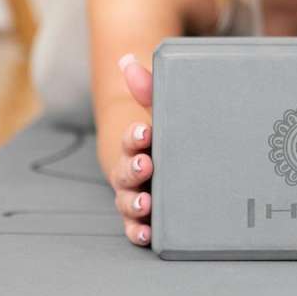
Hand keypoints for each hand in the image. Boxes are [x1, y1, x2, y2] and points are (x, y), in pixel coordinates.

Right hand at [112, 53, 153, 246]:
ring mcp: (138, 194)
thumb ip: (148, 89)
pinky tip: (146, 235)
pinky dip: (138, 231)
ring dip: (134, 204)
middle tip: (146, 165)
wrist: (170, 158)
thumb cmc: (165, 133)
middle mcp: (133, 171)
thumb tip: (127, 60)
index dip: (135, 136)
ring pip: (128, 201)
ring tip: (146, 205)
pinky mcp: (146, 216)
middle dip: (134, 169)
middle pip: (126, 172)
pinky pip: (137, 226)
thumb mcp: (162, 111)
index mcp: (138, 144)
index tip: (145, 131)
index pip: (131, 139)